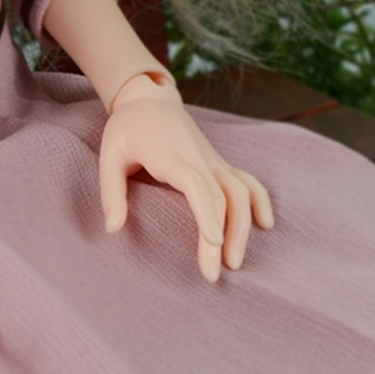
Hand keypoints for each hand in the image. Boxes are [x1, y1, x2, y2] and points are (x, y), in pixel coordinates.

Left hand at [99, 73, 273, 281]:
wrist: (150, 99)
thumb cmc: (127, 129)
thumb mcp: (109, 155)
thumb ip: (111, 192)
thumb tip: (113, 229)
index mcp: (169, 155)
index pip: (195, 184)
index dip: (207, 212)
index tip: (213, 242)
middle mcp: (197, 157)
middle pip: (222, 195)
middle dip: (224, 235)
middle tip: (213, 274)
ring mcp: (212, 159)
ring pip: (241, 189)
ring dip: (244, 225)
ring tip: (235, 261)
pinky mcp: (219, 162)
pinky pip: (247, 180)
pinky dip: (260, 200)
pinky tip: (265, 224)